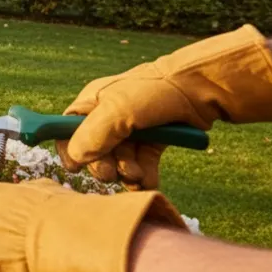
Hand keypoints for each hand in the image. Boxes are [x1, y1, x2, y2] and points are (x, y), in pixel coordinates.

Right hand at [57, 25, 271, 188]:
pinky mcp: (155, 141)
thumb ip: (93, 134)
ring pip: (120, 161)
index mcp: (94, 102)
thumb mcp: (118, 109)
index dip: (69, 149)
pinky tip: (149, 182)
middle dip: (103, 166)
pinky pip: (142, 165)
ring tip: (138, 176)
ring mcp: (133, 130)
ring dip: (126, 173)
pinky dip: (144, 177)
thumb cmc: (156, 91)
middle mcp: (110, 116)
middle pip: (95, 151)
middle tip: (113, 174)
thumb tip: (75, 158)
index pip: (67, 129)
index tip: (75, 168)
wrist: (204, 89)